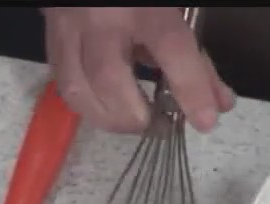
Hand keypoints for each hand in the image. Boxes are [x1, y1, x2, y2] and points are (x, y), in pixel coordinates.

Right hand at [42, 6, 235, 133]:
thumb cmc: (140, 0)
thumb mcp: (173, 16)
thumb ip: (197, 60)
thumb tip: (219, 104)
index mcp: (142, 5)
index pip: (170, 45)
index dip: (190, 88)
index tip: (205, 121)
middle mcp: (100, 18)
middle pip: (109, 77)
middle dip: (136, 115)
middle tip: (159, 125)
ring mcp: (68, 29)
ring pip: (77, 88)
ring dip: (109, 119)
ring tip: (134, 123)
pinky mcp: (50, 42)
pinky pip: (64, 85)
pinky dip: (89, 107)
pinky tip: (108, 111)